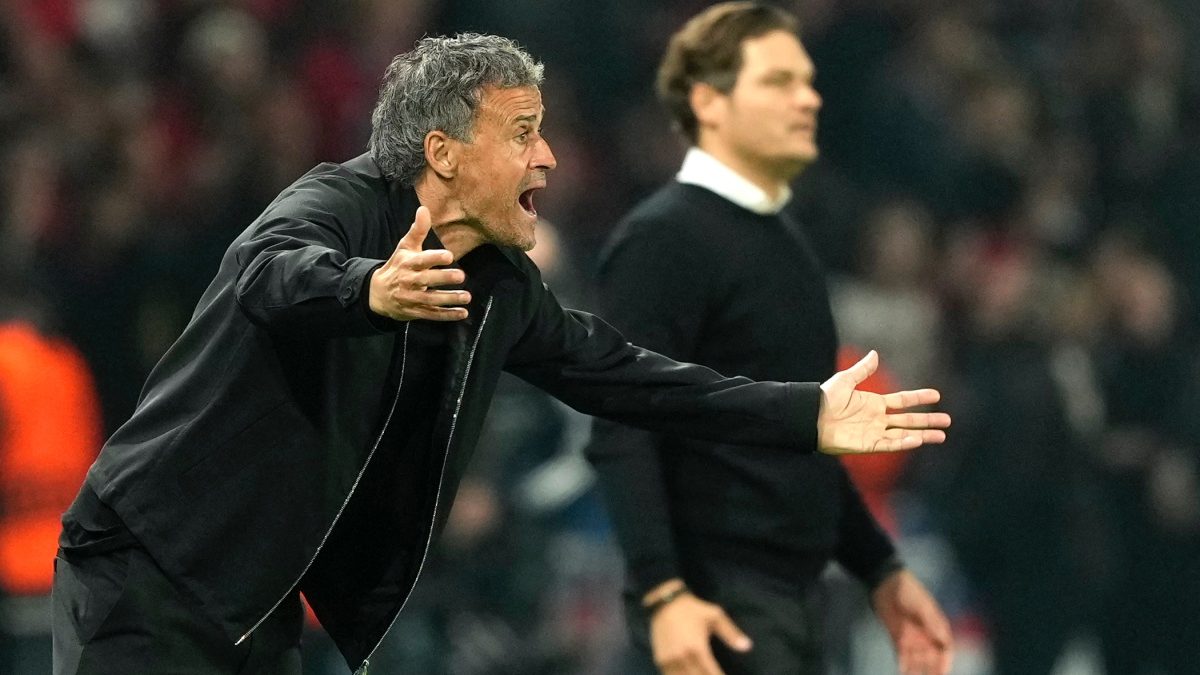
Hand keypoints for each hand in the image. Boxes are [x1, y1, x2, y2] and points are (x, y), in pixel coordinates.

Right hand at [368, 206, 470, 320]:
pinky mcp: (416, 312)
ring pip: (431, 300)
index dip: (434, 258)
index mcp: (407, 264)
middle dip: (443, 279)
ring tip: (467, 296)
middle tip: (461, 275)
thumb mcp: (404, 248)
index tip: (449, 256)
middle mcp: (408, 281)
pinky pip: (432, 315)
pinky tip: (463, 313)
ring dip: (449, 299)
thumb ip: (417, 230)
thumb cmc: (397, 266)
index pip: (421, 260)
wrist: (377, 294)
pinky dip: (447, 315)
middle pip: (426, 280)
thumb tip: (424, 209)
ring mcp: (412, 298)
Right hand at [648, 589, 749, 674]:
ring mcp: (669, 661)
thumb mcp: (715, 616)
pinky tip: (690, 674)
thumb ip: (731, 633)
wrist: (664, 602)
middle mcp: (682, 659)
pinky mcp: (660, 661)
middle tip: (716, 674)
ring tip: (704, 673)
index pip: (712, 674)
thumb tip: (748, 647)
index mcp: (698, 649)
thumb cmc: (692, 609)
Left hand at [817, 350, 950, 454]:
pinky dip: (904, 442)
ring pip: (904, 434)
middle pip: (909, 419)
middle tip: (947, 421)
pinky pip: (890, 444)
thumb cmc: (825, 399)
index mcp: (874, 403)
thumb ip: (862, 370)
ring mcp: (874, 433)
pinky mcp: (868, 445)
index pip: (902, 400)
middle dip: (928, 420)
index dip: (919, 398)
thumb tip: (875, 354)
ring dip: (923, 435)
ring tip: (942, 436)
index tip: (936, 395)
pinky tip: (918, 439)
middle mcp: (877, 419)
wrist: (811, 418)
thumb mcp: (845, 380)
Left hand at [872, 570, 953, 674]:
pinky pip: (902, 656)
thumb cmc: (908, 591)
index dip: (946, 661)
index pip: (945, 648)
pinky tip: (902, 672)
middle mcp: (926, 635)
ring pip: (918, 660)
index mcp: (936, 627)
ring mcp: (912, 638)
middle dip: (933, 670)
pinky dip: (903, 665)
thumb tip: (943, 639)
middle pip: (932, 658)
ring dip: (918, 670)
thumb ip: (931, 623)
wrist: (886, 584)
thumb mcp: (922, 606)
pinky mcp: (898, 637)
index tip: (943, 671)